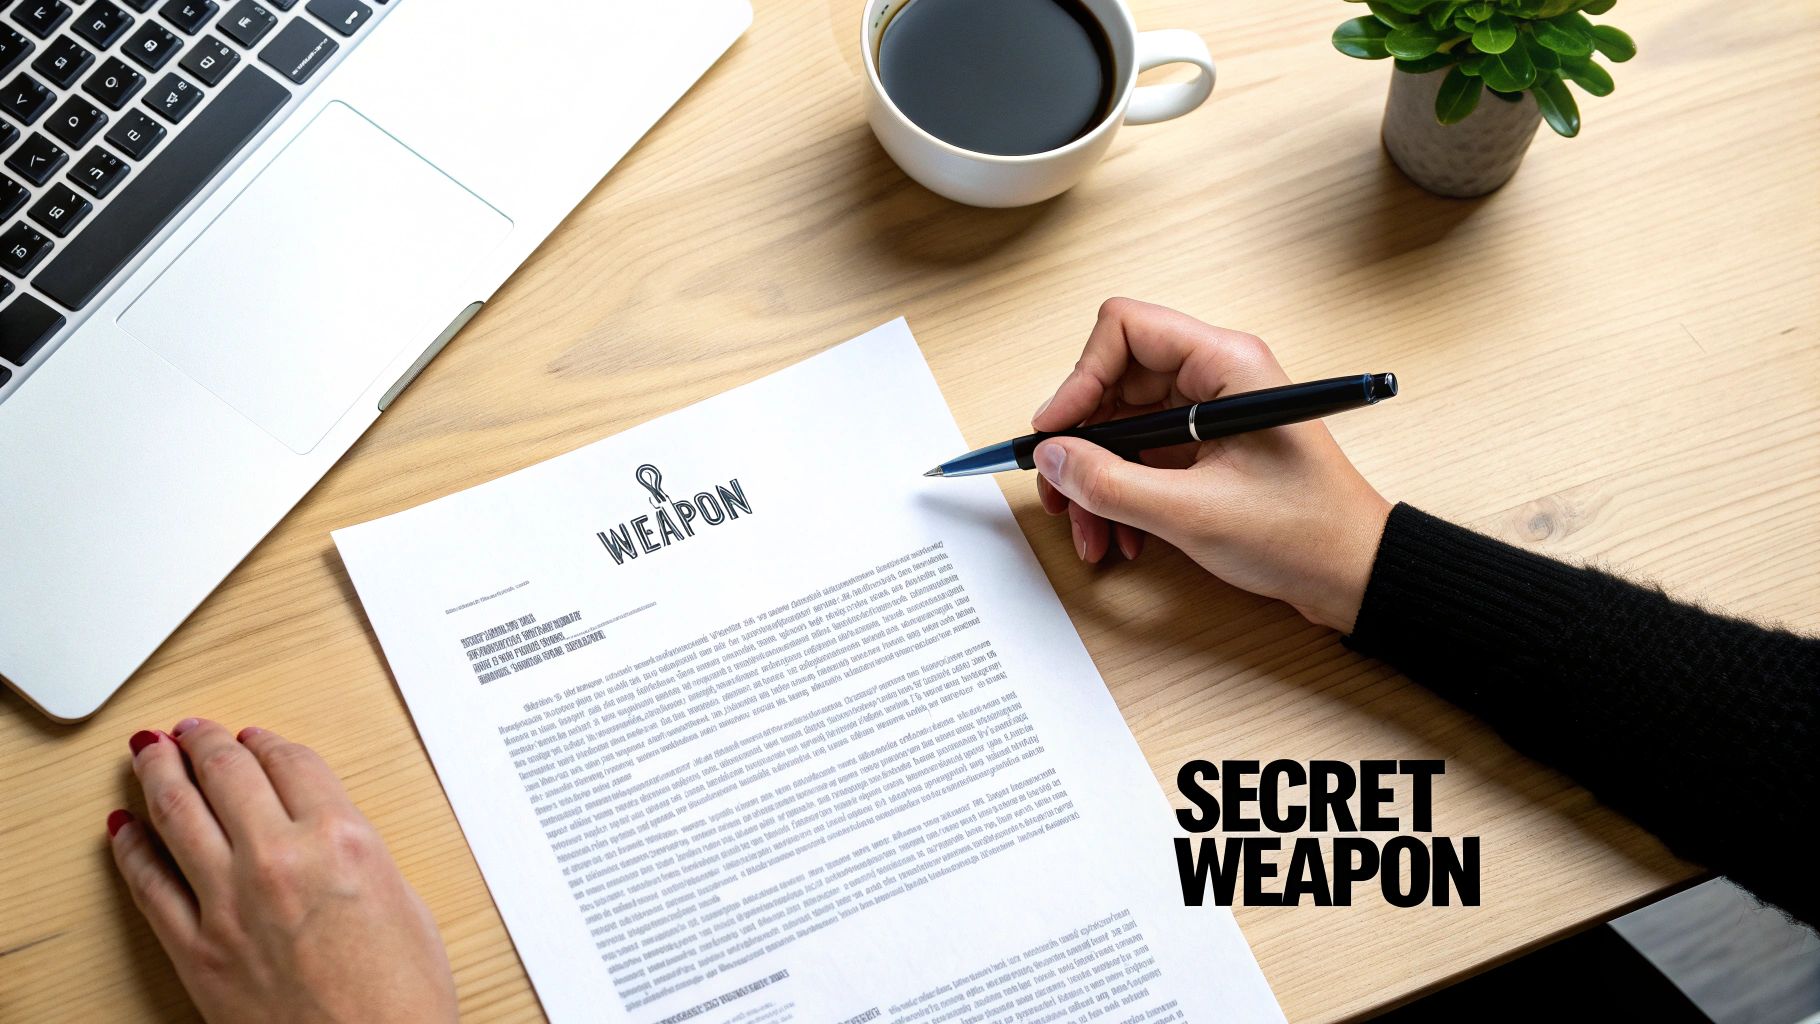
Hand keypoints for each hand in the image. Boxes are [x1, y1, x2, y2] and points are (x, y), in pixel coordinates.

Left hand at [107, 720, 456, 1023]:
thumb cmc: (401, 999)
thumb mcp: (402, 900)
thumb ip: (356, 853)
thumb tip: (325, 835)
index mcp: (342, 838)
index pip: (290, 761)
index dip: (267, 741)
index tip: (254, 736)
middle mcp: (280, 859)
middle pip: (227, 772)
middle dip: (204, 741)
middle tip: (191, 729)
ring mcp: (228, 903)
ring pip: (176, 813)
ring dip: (158, 773)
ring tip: (149, 753)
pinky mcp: (196, 949)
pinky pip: (149, 884)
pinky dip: (130, 850)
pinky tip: (124, 830)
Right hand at [1033, 298, 1392, 632]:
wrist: (1354, 575)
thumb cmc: (1305, 533)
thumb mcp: (1194, 514)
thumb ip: (1111, 484)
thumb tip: (1051, 456)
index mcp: (1226, 365)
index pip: (1126, 330)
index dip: (1080, 376)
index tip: (1055, 431)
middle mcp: (1215, 378)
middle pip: (1113, 383)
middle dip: (1080, 445)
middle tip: (1059, 494)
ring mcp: (1208, 414)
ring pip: (1120, 428)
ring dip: (1096, 481)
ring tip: (1093, 534)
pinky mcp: (1205, 448)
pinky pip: (1141, 457)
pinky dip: (1121, 495)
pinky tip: (1123, 536)